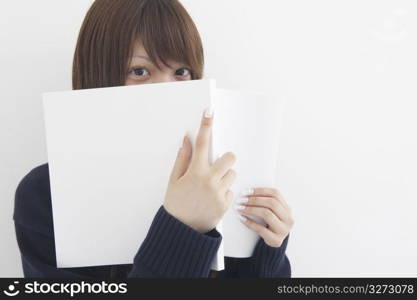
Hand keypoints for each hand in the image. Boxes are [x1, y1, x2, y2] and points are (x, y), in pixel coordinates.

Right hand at [163, 107, 236, 232]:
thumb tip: (186, 141)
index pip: (201, 143)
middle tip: (218, 164)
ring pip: (232, 174)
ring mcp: (219, 193)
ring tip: (212, 186)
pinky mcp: (226, 204)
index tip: (209, 113)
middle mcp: (210, 181)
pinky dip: (224, 192)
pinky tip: (213, 198)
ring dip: (225, 176)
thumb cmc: (175, 204)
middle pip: (229, 157)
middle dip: (226, 158)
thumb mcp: (173, 181)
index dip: (206, 126)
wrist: (181, 230)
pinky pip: (231, 191)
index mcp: (195, 172)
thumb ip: (182, 159)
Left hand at [236, 187, 293, 246]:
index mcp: (287, 208)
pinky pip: (261, 229)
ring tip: (240, 208)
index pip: (276, 194)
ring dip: (251, 209)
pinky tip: (241, 218)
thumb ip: (266, 202)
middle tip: (241, 200)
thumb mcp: (273, 212)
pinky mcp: (276, 240)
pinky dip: (249, 222)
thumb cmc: (269, 223)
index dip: (261, 191)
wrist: (273, 241)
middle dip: (254, 200)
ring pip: (267, 214)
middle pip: (272, 203)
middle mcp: (288, 218)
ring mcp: (284, 230)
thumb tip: (248, 192)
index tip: (246, 191)